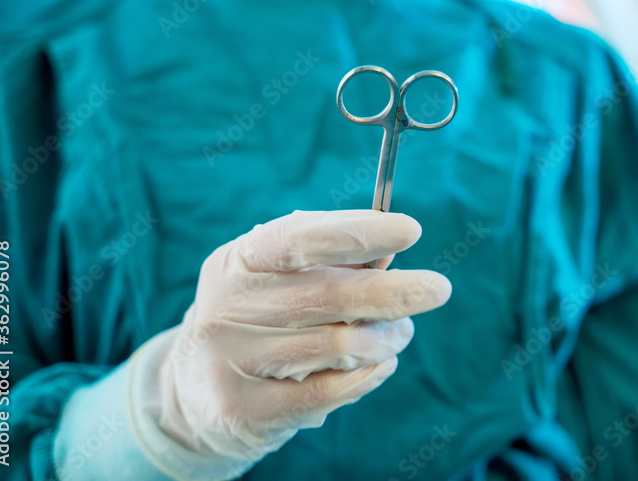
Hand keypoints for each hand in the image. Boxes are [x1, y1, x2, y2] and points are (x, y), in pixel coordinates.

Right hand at [132, 210, 449, 469]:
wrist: (198, 393)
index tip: (410, 229)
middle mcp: (225, 307)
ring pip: (337, 346)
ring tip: (400, 333)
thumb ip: (335, 262)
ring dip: (385, 339)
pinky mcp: (242, 409)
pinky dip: (368, 376)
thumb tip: (391, 253)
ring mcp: (228, 360)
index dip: (357, 233)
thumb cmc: (264, 319)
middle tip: (438, 289)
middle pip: (329, 295)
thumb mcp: (285, 280)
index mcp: (238, 261)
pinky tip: (380, 365)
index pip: (300, 239)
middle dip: (394, 291)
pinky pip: (328, 391)